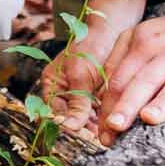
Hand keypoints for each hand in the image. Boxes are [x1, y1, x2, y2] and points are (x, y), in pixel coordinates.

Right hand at [38, 0, 143, 135]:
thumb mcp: (81, 75)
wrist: (112, 30)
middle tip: (98, 135)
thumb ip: (76, 103)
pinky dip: (105, 118)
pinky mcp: (98, 97)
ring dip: (95, 125)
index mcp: (51, 85)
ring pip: (85, 120)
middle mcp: (64, 93)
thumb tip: (68, 128)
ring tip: (108, 131)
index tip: (79, 132)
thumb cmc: (90, 46)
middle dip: (82, 128)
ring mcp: (81, 96)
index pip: (51, 113)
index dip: (63, 124)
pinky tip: (114, 122)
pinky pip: (99, 114)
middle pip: (69, 119)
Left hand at [96, 7, 164, 150]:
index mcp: (144, 43)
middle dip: (126, 105)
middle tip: (113, 127)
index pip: (120, 78)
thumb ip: (120, 59)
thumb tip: (102, 94)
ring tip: (149, 119)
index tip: (102, 131)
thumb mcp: (143, 35)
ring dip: (163, 103)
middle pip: (143, 80)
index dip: (108, 105)